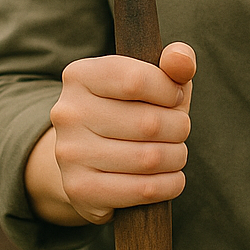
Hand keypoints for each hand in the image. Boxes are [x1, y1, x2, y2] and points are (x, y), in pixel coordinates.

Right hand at [25, 42, 195, 225]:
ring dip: (176, 157)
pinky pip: (140, 190)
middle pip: (149, 123)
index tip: (176, 97)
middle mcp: (68, 113)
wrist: (90, 153)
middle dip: (179, 128)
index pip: (136, 80)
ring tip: (177, 153)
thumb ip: (176, 59)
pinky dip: (168, 185)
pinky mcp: (79, 189)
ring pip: (148, 158)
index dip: (168, 91)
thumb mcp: (154, 75)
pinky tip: (172, 178)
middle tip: (181, 129)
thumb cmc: (133, 105)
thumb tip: (180, 60)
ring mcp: (70, 153)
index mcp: (81, 75)